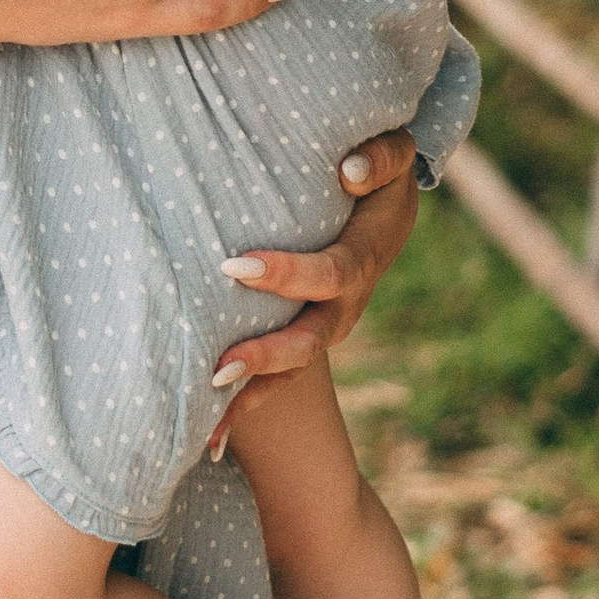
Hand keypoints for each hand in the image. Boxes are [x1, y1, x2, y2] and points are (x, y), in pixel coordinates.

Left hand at [201, 129, 421, 451]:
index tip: (234, 266)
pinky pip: (278, 380)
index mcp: (361, 261)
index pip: (328, 274)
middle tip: (218, 366)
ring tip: (208, 422)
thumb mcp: (390, 156)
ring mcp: (326, 327)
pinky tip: (211, 442)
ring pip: (293, 372)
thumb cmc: (377, 172)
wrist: (384, 209)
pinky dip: (247, 410)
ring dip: (253, 396)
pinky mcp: (304, 336)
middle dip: (265, 355)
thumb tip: (350, 171)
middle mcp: (346, 306)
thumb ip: (380, 158)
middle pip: (311, 339)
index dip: (286, 274)